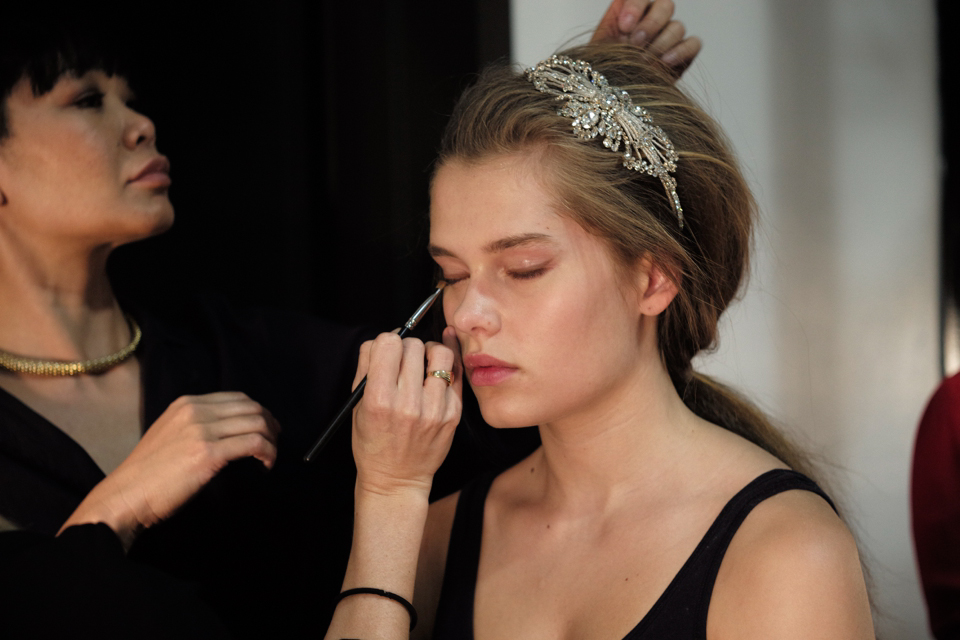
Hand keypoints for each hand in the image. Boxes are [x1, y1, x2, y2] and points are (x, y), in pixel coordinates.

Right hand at [61, 392, 279, 547]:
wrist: (126, 495)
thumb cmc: (147, 474)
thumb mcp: (170, 434)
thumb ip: (196, 426)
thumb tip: (227, 432)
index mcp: (187, 404)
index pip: (237, 398)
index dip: (258, 412)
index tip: (266, 429)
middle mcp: (195, 411)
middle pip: (251, 408)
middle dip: (270, 424)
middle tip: (274, 443)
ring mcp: (202, 430)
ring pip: (257, 423)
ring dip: (271, 440)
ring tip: (270, 457)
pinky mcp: (208, 453)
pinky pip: (253, 443)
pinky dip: (267, 453)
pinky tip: (265, 465)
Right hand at [351, 328, 462, 498]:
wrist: (397, 480)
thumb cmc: (373, 442)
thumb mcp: (357, 406)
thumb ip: (366, 367)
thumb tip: (382, 339)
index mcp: (379, 400)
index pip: (388, 344)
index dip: (386, 342)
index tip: (386, 350)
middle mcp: (408, 404)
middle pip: (413, 346)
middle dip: (406, 347)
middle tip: (403, 359)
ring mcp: (434, 410)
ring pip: (440, 353)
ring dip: (429, 351)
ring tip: (423, 361)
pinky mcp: (452, 414)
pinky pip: (456, 374)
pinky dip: (447, 363)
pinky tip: (439, 359)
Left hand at [591, 0, 701, 74]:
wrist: (613, 94)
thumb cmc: (605, 68)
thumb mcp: (600, 46)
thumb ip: (611, 26)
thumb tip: (622, 13)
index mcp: (633, 11)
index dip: (635, 7)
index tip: (623, 26)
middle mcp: (655, 19)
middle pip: (666, 6)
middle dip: (650, 23)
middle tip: (636, 42)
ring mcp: (671, 36)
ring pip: (678, 26)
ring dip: (661, 43)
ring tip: (645, 60)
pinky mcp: (683, 55)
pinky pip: (693, 44)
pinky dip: (680, 51)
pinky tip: (664, 62)